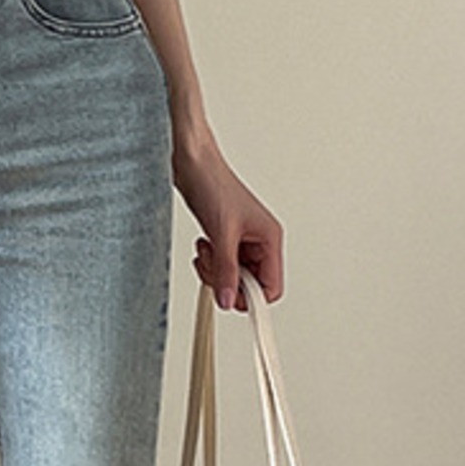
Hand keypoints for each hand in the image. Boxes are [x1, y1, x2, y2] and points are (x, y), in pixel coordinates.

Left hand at [171, 134, 284, 312]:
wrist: (193, 165)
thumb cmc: (214, 185)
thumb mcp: (221, 233)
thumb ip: (226, 270)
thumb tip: (228, 300)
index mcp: (270, 239)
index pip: (271, 286)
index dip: (252, 297)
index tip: (232, 299)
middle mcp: (259, 242)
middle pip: (250, 285)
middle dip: (228, 282)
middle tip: (213, 269)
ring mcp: (242, 242)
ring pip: (233, 277)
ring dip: (215, 272)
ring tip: (205, 252)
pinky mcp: (225, 240)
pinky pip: (220, 266)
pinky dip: (209, 263)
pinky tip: (203, 246)